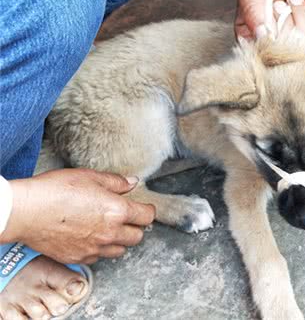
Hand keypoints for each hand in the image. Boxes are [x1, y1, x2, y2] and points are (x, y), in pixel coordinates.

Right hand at [1, 169, 154, 263]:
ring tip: (108, 229)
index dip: (147, 210)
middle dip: (135, 227)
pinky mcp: (78, 258)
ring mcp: (94, 248)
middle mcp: (110, 233)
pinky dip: (99, 250)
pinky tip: (90, 238)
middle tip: (126, 218)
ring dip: (119, 240)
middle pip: (137, 237)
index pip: (147, 216)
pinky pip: (98, 258)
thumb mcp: (89, 177)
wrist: (25, 212)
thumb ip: (115, 182)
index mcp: (117, 211)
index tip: (143, 208)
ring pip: (119, 250)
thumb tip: (132, 183)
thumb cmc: (55, 191)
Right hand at [234, 0, 304, 44]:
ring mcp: (295, 38)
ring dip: (302, 13)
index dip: (269, 31)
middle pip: (284, 49)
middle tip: (281, 0)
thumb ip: (252, 10)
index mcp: (249, 33)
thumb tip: (263, 36)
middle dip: (286, 20)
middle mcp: (272, 40)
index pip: (260, 49)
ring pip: (304, 43)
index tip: (271, 8)